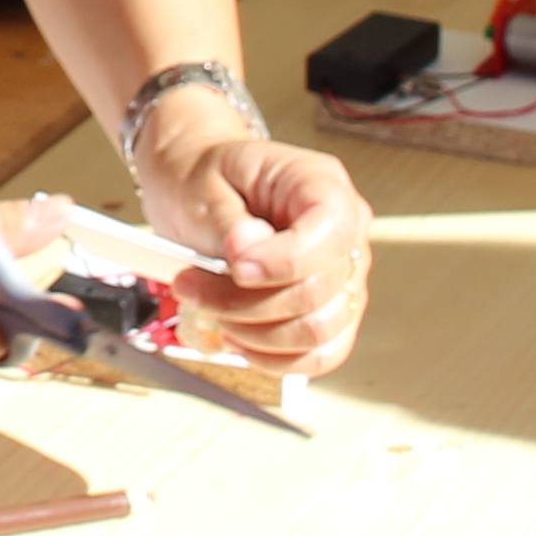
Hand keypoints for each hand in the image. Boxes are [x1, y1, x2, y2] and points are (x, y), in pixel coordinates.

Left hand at [129, 119, 372, 373]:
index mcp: (322, 186)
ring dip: (252, 333)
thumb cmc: (205, 178)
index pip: (331, 234)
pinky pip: (318, 356)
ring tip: (208, 308)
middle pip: (318, 293)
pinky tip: (234, 335)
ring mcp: (343, 278)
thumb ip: (228, 221)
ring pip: (318, 332)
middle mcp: (345, 233)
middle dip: (244, 302)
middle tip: (190, 285)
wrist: (199, 189)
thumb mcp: (202, 186)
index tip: (235, 267)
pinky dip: (270, 357)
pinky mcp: (329, 314)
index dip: (283, 262)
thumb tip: (249, 251)